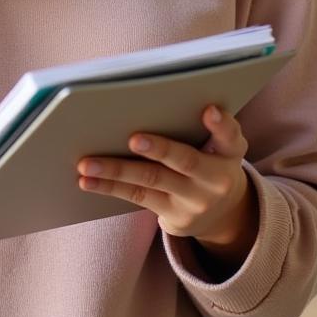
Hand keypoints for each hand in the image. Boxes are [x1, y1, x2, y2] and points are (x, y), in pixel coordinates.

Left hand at [75, 105, 257, 252]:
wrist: (222, 213)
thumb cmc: (210, 158)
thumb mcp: (218, 143)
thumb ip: (199, 123)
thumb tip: (143, 100)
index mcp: (229, 152)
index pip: (231, 136)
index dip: (221, 124)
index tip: (209, 110)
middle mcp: (216, 178)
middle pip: (185, 160)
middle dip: (160, 149)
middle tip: (133, 138)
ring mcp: (193, 200)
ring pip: (151, 180)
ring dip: (115, 171)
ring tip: (86, 163)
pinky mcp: (173, 216)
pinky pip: (137, 196)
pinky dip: (109, 187)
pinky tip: (86, 180)